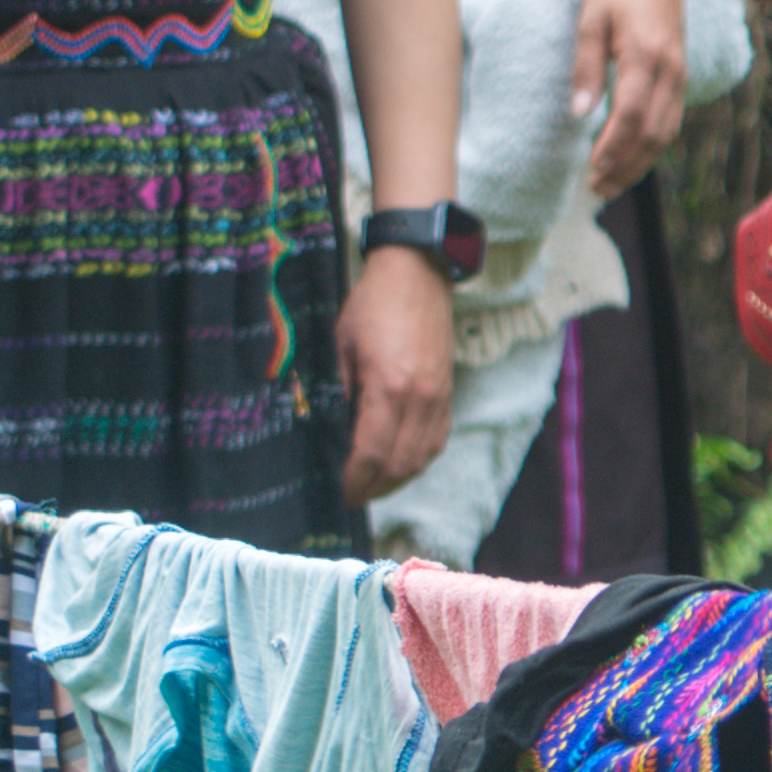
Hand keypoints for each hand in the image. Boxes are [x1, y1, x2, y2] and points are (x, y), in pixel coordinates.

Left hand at [339, 241, 454, 492]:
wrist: (417, 274)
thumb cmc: (371, 306)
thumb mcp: (339, 347)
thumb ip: (335, 394)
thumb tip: (324, 435)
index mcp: (389, 387)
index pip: (370, 454)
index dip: (351, 481)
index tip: (333, 492)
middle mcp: (420, 399)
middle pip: (398, 466)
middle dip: (370, 488)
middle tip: (345, 497)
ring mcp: (439, 398)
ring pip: (420, 460)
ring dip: (393, 480)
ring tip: (368, 486)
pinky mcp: (447, 394)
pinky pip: (434, 442)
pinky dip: (414, 461)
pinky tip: (395, 464)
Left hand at [573, 0, 687, 191]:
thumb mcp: (590, 20)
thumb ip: (586, 66)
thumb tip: (579, 113)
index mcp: (645, 53)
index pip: (632, 114)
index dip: (614, 147)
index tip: (592, 168)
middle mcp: (670, 68)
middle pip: (653, 133)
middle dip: (626, 165)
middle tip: (598, 187)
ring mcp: (680, 73)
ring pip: (667, 132)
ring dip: (640, 162)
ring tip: (612, 181)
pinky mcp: (681, 74)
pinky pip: (671, 119)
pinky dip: (652, 145)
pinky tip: (631, 155)